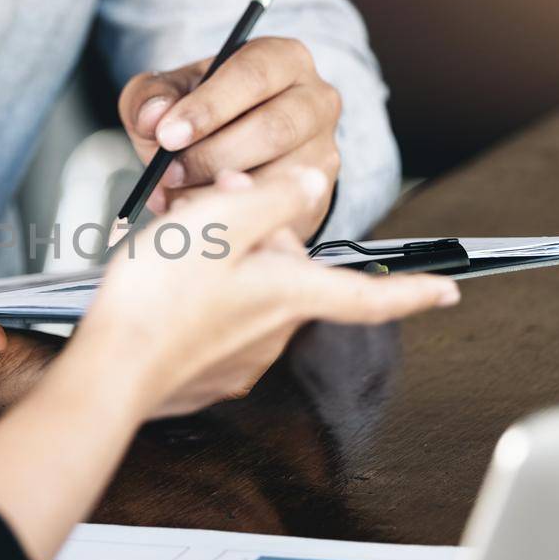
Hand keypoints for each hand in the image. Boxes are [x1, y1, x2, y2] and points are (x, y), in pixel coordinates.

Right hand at [76, 167, 457, 417]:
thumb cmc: (158, 298)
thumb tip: (310, 184)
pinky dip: (199, 299)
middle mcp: (276, 332)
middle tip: (207, 206)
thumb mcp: (218, 222)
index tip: (448, 291)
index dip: (414, 290)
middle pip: (290, 274)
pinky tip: (163, 286)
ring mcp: (242, 360)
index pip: (371, 293)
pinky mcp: (208, 375)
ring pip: (252, 295)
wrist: (109, 372)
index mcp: (290, 292)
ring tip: (174, 246)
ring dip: (224, 264)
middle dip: (259, 236)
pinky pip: (218, 325)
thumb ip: (272, 198)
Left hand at [119, 37, 340, 239]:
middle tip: (167, 174)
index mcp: (282, 59)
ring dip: (221, 194)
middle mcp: (316, 100)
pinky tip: (201, 219)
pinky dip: (234, 220)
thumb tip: (153, 117)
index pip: (252, 76)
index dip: (207, 108)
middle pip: (273, 129)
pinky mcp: (319, 197)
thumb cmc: (201, 115)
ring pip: (280, 178)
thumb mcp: (168, 95)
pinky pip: (280, 215)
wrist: (232, 154)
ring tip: (177, 198)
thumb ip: (150, 97)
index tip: (167, 136)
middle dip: (211, 156)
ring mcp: (324, 151)